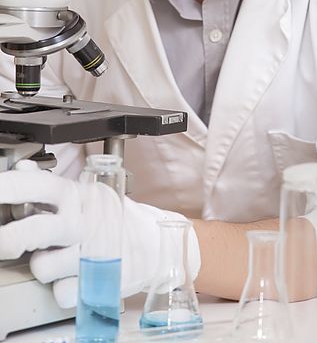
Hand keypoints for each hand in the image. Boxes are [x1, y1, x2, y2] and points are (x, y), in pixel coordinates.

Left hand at [0, 161, 199, 307]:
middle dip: (8, 238)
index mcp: (79, 195)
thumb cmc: (113, 218)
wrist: (156, 246)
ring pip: (42, 268)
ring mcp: (93, 254)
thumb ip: (51, 185)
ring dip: (43, 266)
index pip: (38, 185)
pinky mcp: (100, 284)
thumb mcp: (86, 194)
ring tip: (57, 258)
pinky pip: (61, 293)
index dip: (9, 188)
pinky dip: (63, 288)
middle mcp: (85, 222)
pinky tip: (75, 276)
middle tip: (2, 241)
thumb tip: (20, 169)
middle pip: (34, 231)